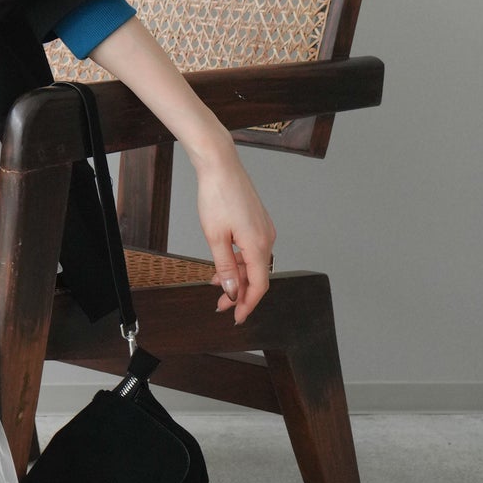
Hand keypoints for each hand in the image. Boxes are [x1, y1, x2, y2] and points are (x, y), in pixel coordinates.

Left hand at [192, 141, 276, 325]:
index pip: (259, 286)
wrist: (220, 164)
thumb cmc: (216, 196)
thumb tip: (233, 292)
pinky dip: (239, 261)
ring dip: (238, 277)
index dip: (248, 304)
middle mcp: (267, 238)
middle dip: (240, 293)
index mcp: (259, 245)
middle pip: (258, 276)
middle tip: (221, 306)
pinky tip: (225, 264)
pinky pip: (252, 249)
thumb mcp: (215, 237)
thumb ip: (225, 268)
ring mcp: (264, 229)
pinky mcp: (258, 221)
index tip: (237, 318)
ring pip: (254, 263)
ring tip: (217, 286)